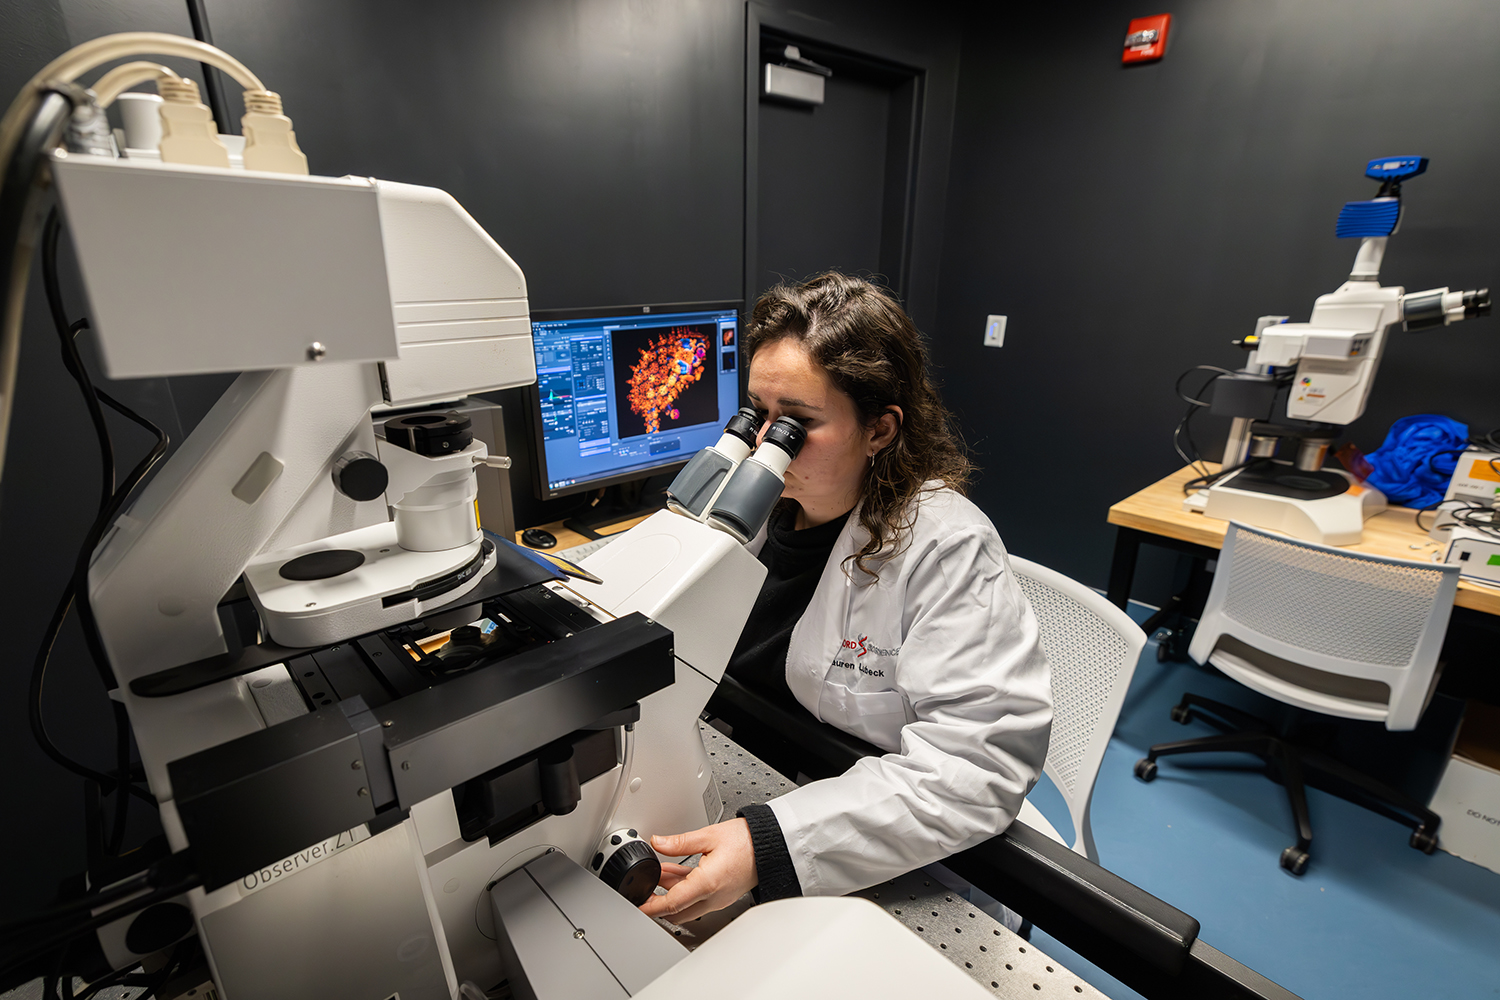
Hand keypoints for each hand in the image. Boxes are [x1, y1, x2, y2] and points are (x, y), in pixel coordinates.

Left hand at [637, 818, 756, 923]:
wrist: (770, 846)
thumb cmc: (747, 841)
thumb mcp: (708, 835)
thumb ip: (679, 842)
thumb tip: (658, 842)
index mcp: (707, 883)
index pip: (671, 904)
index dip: (650, 907)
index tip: (637, 906)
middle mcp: (713, 897)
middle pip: (677, 912)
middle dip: (657, 903)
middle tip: (643, 890)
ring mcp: (719, 899)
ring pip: (687, 906)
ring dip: (670, 894)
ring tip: (658, 875)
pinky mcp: (723, 895)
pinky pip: (698, 899)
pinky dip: (684, 890)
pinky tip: (676, 875)